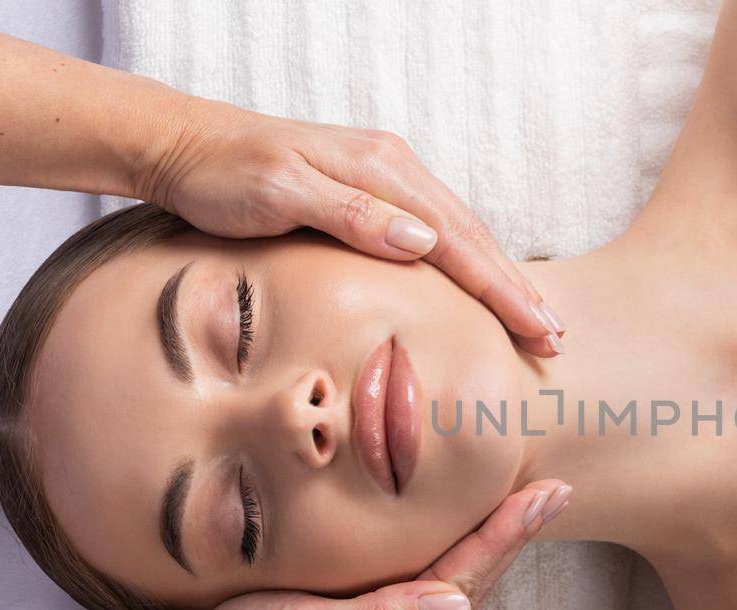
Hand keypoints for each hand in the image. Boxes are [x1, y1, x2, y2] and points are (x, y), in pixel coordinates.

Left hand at [134, 99, 565, 357]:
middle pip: (473, 236)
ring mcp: (385, 177)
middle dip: (516, 288)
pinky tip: (480, 288)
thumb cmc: (222, 176)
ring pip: (460, 234)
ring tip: (533, 319)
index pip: (458, 239)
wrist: (182, 145)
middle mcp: (394, 167)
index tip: (537, 327)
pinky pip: (436, 232)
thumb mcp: (280, 194)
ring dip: (499, 279)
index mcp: (381, 169)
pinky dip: (467, 264)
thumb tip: (423, 241)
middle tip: (554, 337)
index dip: (501, 288)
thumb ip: (352, 216)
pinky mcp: (371, 191)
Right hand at [154, 479, 572, 609]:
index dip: (507, 535)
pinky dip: (457, 563)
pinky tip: (469, 542)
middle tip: (556, 490)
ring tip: (529, 508)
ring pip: (457, 593)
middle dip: (515, 538)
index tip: (546, 495)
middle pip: (473, 588)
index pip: (465, 582)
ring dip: (493, 550)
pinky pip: (431, 599)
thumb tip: (457, 601)